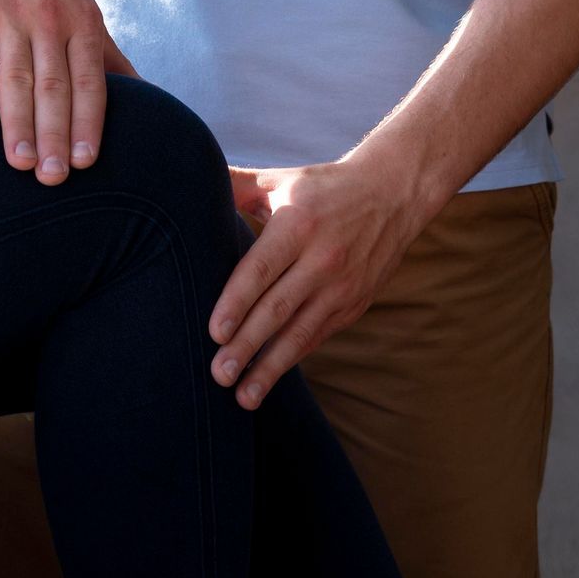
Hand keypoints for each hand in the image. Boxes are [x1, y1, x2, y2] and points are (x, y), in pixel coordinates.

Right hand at [0, 0, 134, 183]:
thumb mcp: (82, 4)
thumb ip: (105, 53)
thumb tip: (144, 97)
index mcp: (81, 19)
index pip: (90, 79)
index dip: (88, 121)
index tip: (86, 161)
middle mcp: (48, 16)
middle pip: (54, 86)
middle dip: (54, 135)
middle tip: (53, 179)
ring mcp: (7, 11)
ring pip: (16, 77)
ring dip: (18, 125)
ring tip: (19, 164)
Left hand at [207, 158, 425, 405]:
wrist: (394, 194)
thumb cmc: (323, 188)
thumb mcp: (280, 180)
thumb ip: (235, 185)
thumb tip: (184, 181)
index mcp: (298, 223)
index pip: (262, 268)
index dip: (237, 302)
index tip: (214, 332)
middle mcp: (323, 258)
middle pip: (278, 309)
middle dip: (247, 346)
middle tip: (218, 374)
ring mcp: (342, 285)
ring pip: (300, 333)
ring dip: (270, 368)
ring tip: (243, 396)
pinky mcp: (354, 304)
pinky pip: (317, 336)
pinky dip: (292, 358)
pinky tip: (269, 378)